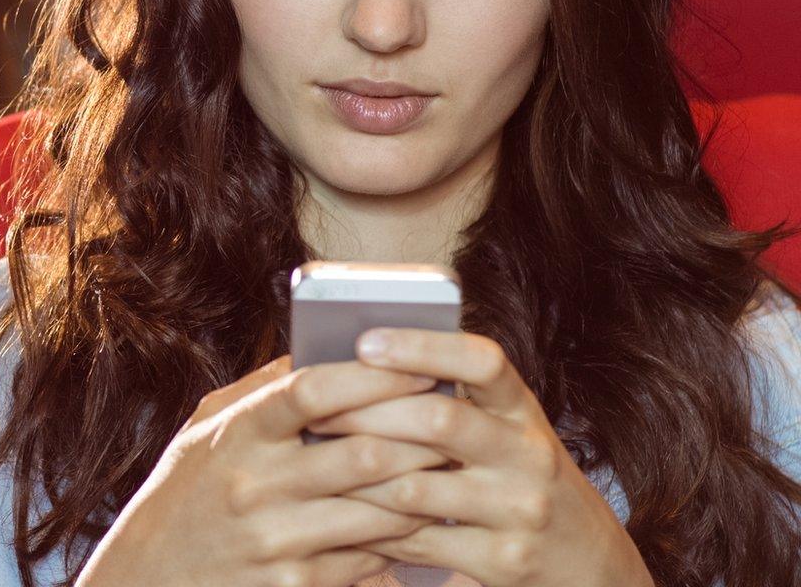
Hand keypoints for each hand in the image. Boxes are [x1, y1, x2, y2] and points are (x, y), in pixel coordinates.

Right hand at [81, 356, 448, 586]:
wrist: (149, 577)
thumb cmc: (185, 493)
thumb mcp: (205, 430)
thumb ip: (262, 390)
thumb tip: (322, 346)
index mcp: (235, 435)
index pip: (310, 390)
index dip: (372, 374)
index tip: (418, 362)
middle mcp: (255, 485)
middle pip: (364, 452)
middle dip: (421, 436)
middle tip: (456, 421)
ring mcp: (276, 540)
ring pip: (381, 511)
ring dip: (424, 490)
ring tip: (450, 470)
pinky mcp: (295, 585)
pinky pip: (369, 558)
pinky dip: (400, 539)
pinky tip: (417, 522)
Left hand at [311, 329, 652, 586]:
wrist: (589, 566)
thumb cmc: (520, 482)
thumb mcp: (507, 434)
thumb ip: (454, 403)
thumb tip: (360, 367)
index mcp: (524, 412)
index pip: (482, 361)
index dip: (423, 346)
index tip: (366, 341)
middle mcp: (529, 455)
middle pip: (437, 420)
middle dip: (365, 414)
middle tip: (315, 413)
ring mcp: (519, 511)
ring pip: (414, 487)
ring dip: (357, 477)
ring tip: (319, 465)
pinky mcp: (504, 561)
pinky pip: (417, 541)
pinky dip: (373, 529)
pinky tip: (345, 516)